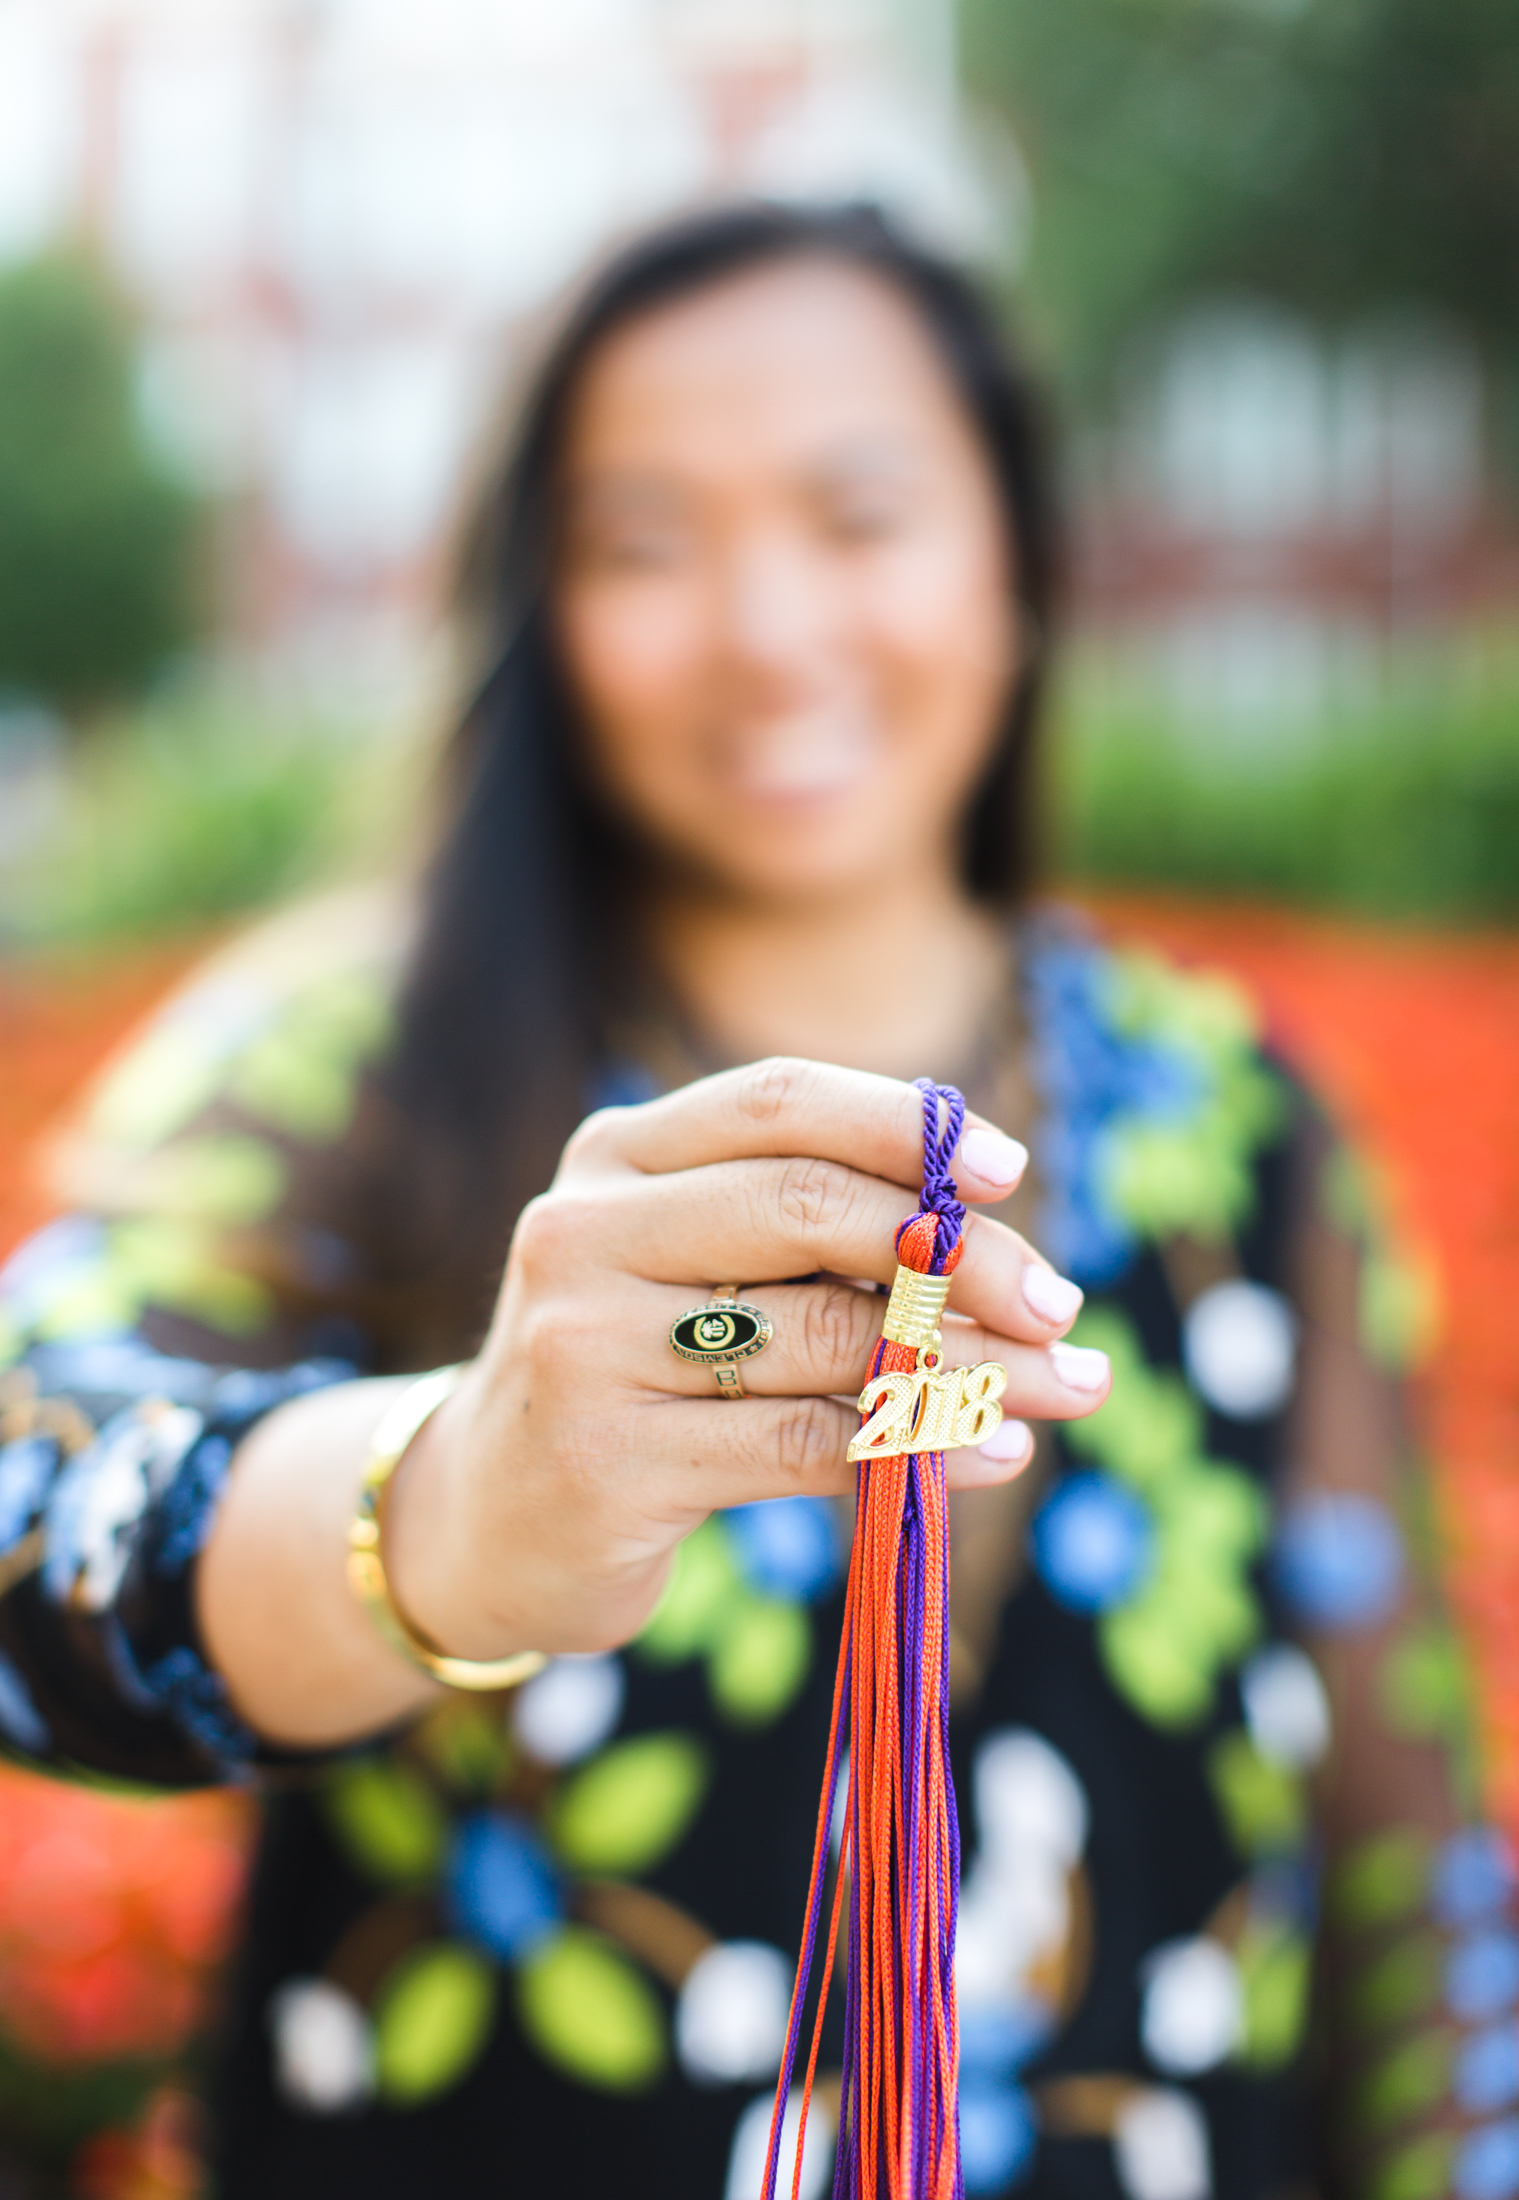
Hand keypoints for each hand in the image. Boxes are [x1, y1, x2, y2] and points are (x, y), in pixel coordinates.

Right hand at [389, 1058, 1109, 1661]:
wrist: (478, 1520)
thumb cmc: (627, 1375)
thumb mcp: (684, 1272)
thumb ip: (803, 1235)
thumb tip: (995, 1235)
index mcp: (614, 1158)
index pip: (778, 1101)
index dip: (903, 1124)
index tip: (1012, 1170)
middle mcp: (586, 1233)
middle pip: (809, 1206)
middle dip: (959, 1252)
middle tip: (1058, 1304)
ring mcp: (587, 1346)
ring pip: (829, 1336)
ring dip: (974, 1365)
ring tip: (1065, 1387)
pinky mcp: (611, 1460)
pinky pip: (808, 1443)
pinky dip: (921, 1445)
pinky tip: (996, 1452)